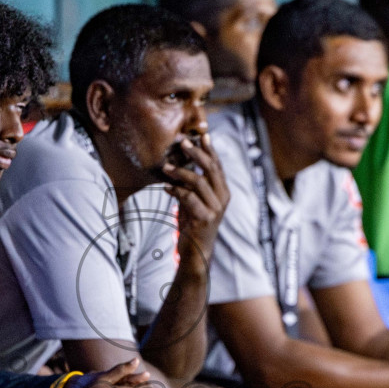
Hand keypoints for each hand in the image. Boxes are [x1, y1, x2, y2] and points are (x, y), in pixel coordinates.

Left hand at [162, 128, 229, 266]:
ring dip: (181, 172)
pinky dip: (175, 190)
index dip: (209, 149)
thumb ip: (192, 185)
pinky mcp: (205, 218)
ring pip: (199, 181)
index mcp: (222, 191)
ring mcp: (215, 209)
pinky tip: (166, 187)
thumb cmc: (194, 224)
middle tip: (183, 143)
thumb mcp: (194, 200)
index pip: (217, 165)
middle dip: (197, 153)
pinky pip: (188, 198)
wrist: (196, 252)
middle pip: (211, 168)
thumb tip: (180, 164)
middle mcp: (222, 198)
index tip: (201, 135)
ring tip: (166, 166)